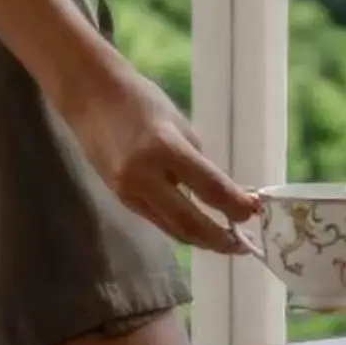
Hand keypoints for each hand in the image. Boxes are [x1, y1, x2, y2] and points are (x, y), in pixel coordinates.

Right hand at [57, 58, 259, 253]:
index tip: (255, 213)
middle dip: (219, 239)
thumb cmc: (142, 101)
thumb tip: (224, 193)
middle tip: (244, 246)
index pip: (209, 187)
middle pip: (188, 222)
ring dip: (201, 240)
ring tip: (227, 244)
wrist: (90, 98)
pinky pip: (157, 220)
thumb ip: (198, 162)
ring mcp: (128, 192)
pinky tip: (199, 230)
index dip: (235, 205)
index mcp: (165, 149)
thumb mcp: (179, 126)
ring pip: (171, 228)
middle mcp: (144, 177)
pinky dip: (181, 229)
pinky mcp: (120, 199)